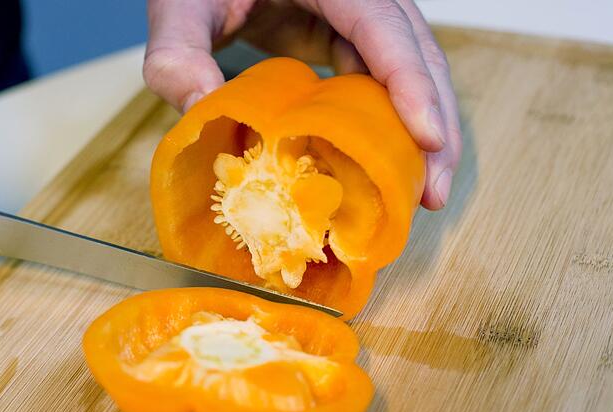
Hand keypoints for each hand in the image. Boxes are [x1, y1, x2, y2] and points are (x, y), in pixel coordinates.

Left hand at [144, 0, 460, 208]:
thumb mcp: (179, 8)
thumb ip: (177, 55)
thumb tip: (204, 112)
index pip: (382, 22)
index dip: (410, 80)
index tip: (428, 138)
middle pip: (416, 50)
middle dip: (434, 120)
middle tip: (434, 190)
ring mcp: (355, 12)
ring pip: (408, 68)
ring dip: (420, 129)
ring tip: (422, 191)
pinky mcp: (345, 34)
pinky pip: (379, 77)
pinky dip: (388, 122)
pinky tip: (384, 165)